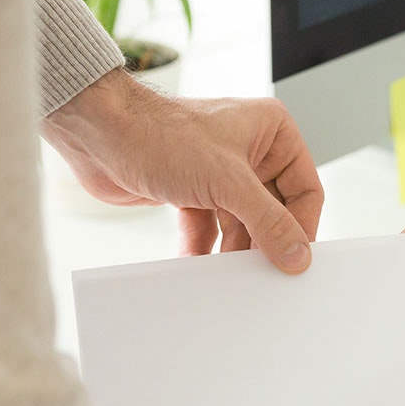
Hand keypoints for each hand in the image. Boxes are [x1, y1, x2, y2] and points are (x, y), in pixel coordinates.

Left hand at [41, 70, 324, 272]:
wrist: (98, 135)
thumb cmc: (159, 133)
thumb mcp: (229, 182)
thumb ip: (269, 222)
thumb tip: (297, 254)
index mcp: (273, 133)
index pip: (305, 190)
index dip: (301, 226)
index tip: (295, 257)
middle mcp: (251, 151)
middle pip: (274, 211)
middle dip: (264, 241)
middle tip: (264, 270)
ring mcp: (222, 172)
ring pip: (242, 223)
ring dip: (233, 249)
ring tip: (229, 272)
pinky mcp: (195, 191)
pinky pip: (211, 227)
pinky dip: (204, 247)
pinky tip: (197, 262)